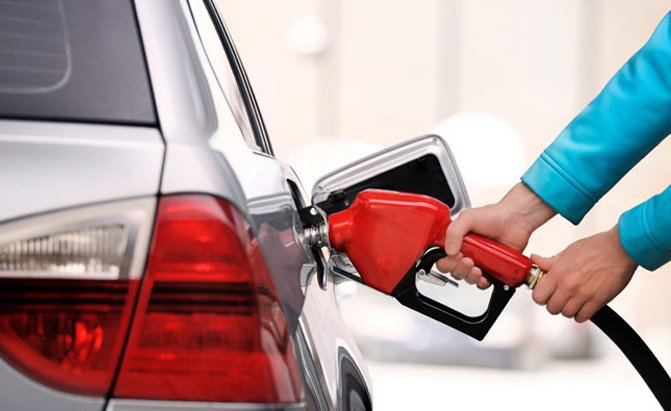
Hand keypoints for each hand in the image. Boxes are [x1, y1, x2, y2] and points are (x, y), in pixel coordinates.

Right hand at [436, 183, 555, 287]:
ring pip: (467, 278)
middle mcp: (466, 252)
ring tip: (477, 268)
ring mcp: (478, 261)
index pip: (443, 258)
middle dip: (459, 269)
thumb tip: (449, 250)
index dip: (446, 262)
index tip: (456, 255)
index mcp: (456, 241)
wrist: (516, 220)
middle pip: (454, 271)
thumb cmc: (494, 216)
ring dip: (470, 276)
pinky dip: (482, 282)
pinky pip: (482, 282)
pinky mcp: (491, 269)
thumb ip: (454, 231)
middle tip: (468, 260)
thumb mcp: (468, 218)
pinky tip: (485, 275)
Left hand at [531, 225, 637, 322]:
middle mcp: (568, 286)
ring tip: (573, 300)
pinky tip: (583, 305)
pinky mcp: (597, 301)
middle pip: (551, 308)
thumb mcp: (568, 251)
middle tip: (559, 297)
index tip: (545, 293)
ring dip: (568, 309)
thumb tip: (535, 260)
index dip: (540, 296)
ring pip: (566, 314)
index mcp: (558, 273)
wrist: (620, 248)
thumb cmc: (596, 247)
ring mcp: (582, 295)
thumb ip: (550, 261)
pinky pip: (582, 317)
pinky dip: (581, 314)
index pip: (538, 296)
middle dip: (554, 303)